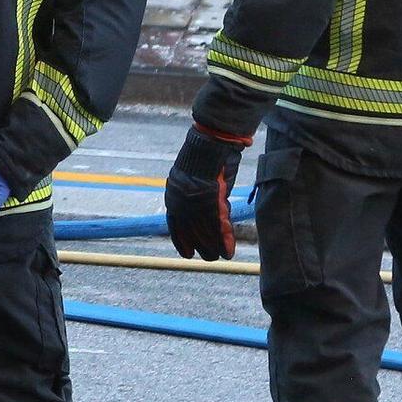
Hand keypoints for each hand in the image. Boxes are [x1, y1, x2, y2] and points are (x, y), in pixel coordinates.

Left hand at [166, 123, 248, 260]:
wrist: (210, 143)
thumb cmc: (205, 158)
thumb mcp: (195, 181)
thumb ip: (197, 199)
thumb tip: (206, 215)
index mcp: (173, 196)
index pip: (175, 226)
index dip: (181, 241)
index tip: (187, 253)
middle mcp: (181, 203)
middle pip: (190, 233)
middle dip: (200, 246)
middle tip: (208, 256)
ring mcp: (195, 204)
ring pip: (205, 234)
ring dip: (213, 248)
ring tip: (219, 257)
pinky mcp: (212, 204)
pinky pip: (218, 229)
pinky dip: (224, 242)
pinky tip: (228, 252)